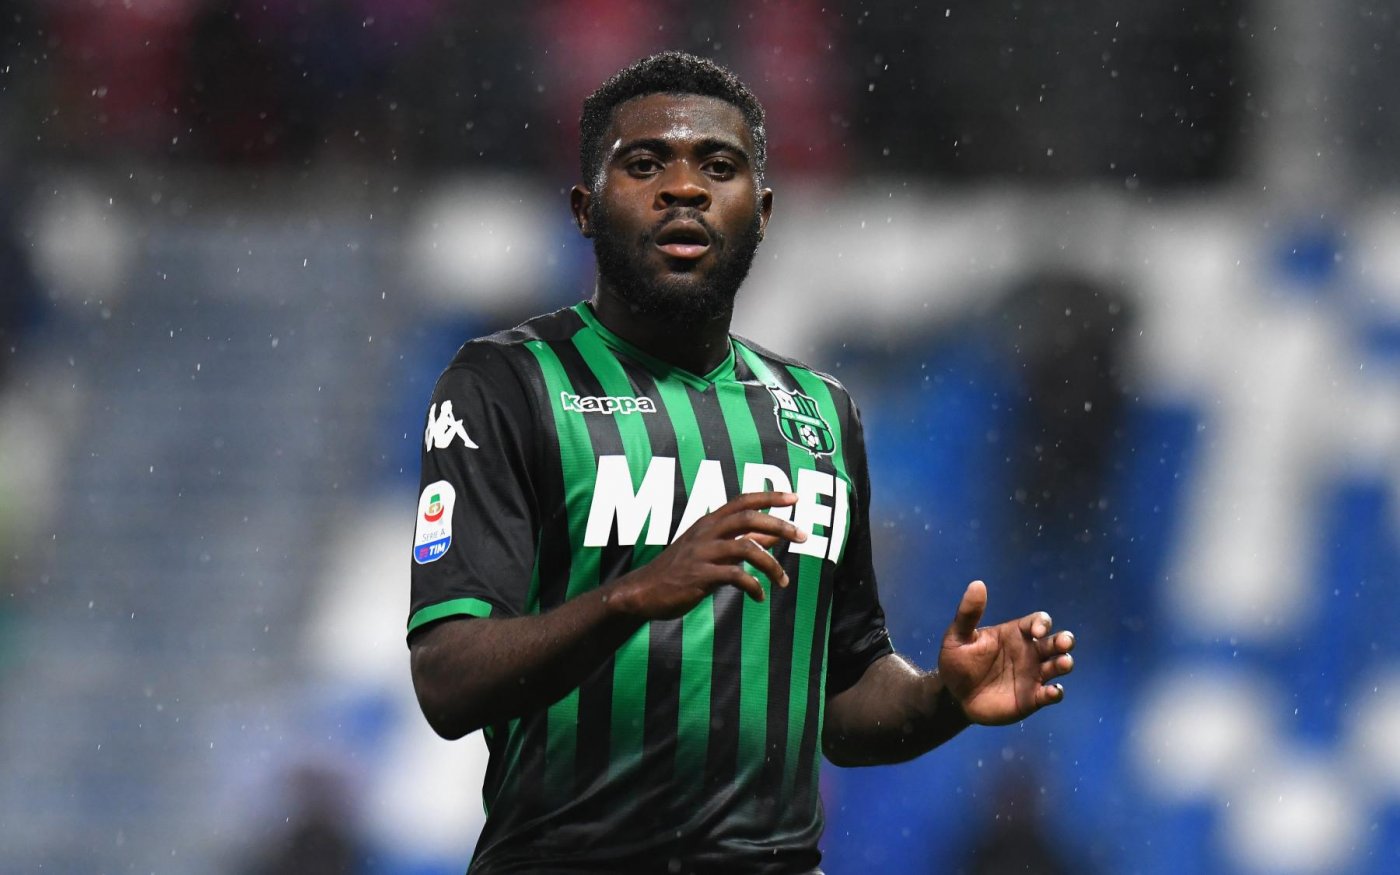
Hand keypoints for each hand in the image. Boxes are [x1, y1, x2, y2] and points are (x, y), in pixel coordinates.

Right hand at [605, 491, 806, 620]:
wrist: (643, 592)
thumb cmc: (680, 570)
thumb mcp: (711, 550)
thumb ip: (742, 541)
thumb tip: (775, 535)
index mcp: (709, 523)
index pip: (743, 500)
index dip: (770, 497)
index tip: (795, 498)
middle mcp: (706, 532)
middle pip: (749, 518)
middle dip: (780, 525)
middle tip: (803, 536)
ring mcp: (702, 553)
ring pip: (746, 548)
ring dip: (771, 564)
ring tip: (783, 581)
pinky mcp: (699, 576)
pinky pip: (735, 576)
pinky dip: (753, 587)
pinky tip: (758, 597)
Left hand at [937, 580, 1074, 725]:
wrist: (952, 695)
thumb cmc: (957, 662)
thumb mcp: (957, 636)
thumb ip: (968, 613)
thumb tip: (977, 584)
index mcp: (1015, 633)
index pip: (1038, 622)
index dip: (1042, 623)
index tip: (1037, 631)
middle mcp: (1029, 652)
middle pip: (1056, 642)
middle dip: (1064, 640)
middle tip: (1064, 643)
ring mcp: (1033, 675)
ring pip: (1059, 665)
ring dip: (1064, 663)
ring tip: (1062, 663)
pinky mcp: (1032, 698)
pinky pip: (1051, 694)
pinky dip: (1056, 693)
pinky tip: (1051, 692)